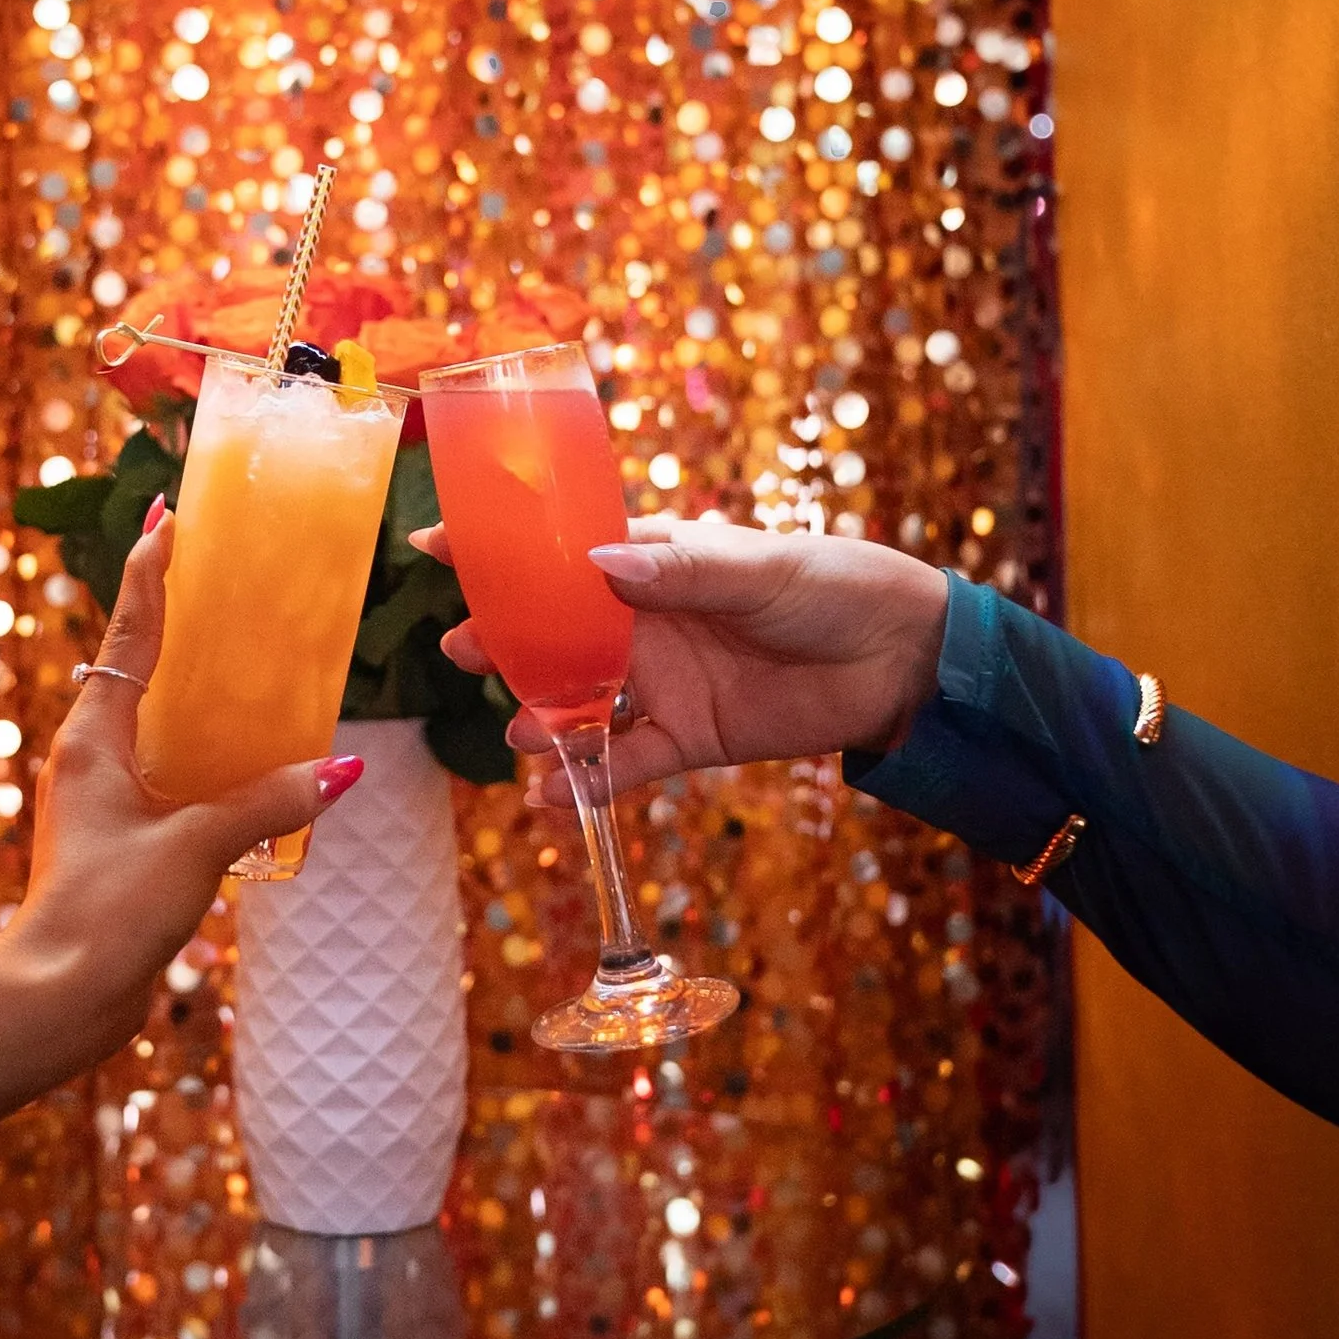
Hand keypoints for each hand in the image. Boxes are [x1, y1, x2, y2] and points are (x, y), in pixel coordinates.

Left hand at [14, 509, 360, 1061]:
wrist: (56, 1000)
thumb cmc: (106, 912)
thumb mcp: (194, 846)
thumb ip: (266, 803)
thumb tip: (340, 771)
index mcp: (93, 740)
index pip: (129, 635)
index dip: (150, 573)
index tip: (166, 515)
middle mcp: (91, 759)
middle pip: (136, 667)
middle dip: (170, 616)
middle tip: (210, 565)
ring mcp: (102, 802)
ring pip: (152, 722)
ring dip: (189, 684)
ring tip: (238, 650)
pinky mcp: (120, 843)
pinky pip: (168, 772)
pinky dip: (202, 749)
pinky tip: (246, 758)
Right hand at [412, 512, 947, 805]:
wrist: (902, 660)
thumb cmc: (832, 586)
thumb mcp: (759, 569)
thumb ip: (681, 572)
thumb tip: (600, 565)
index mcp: (655, 561)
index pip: (562, 551)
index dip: (500, 548)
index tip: (436, 543)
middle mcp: (645, 620)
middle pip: (555, 631)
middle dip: (504, 639)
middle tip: (461, 649)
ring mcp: (662, 680)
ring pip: (580, 700)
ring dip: (540, 716)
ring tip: (517, 733)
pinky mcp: (689, 736)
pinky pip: (625, 761)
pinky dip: (587, 780)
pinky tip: (551, 796)